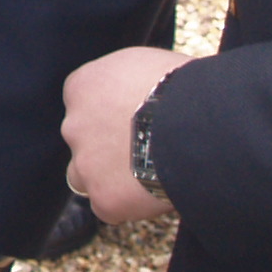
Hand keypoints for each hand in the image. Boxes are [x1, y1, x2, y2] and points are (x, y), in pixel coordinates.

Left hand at [64, 45, 184, 226]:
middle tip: (144, 148)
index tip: (134, 119)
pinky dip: (129, 203)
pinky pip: (110, 206)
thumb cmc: (183, 84)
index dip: (110, 114)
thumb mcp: (145, 65)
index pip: (83, 103)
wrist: (197, 123)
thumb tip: (136, 89)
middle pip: (83, 140)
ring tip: (148, 174)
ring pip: (87, 176)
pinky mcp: (104, 199)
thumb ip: (126, 81)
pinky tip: (156, 191)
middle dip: (106, 145)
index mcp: (82, 86)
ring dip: (109, 177)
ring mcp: (86, 164)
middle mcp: (74, 124)